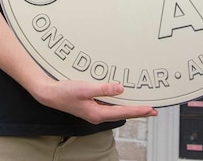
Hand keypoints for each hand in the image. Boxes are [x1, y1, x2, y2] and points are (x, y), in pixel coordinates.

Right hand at [32, 79, 157, 123]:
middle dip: (138, 112)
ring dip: (129, 107)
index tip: (151, 109)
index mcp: (97, 113)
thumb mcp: (85, 88)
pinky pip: (109, 106)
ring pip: (116, 110)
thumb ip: (103, 89)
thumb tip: (121, 88)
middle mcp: (97, 115)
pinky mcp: (90, 106)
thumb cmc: (64, 92)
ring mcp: (94, 111)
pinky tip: (122, 99)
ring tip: (142, 105)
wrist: (49, 94)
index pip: (123, 112)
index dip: (139, 111)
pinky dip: (119, 103)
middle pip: (122, 113)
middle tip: (152, 110)